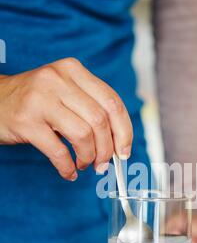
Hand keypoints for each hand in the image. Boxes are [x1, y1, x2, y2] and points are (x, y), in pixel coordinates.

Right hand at [0, 58, 132, 179]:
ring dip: (88, 158)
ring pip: (83, 135)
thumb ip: (90, 108)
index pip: (112, 102)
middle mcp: (58, 80)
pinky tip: (68, 172)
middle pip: (100, 120)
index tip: (123, 151)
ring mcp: (40, 99)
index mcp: (73, 70)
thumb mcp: (64, 91)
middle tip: (102, 164)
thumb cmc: (35, 101)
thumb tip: (117, 144)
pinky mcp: (26, 121)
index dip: (124, 131)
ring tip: (83, 165)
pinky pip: (58, 151)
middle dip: (106, 150)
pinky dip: (68, 167)